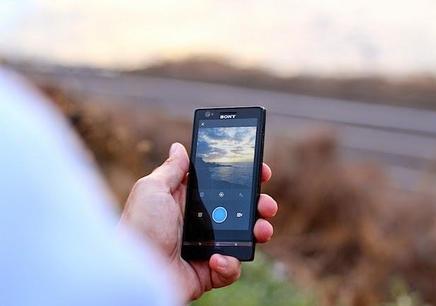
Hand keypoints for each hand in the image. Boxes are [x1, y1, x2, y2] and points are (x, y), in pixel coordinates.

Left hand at [120, 143, 276, 300]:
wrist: (135, 271)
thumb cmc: (139, 227)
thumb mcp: (152, 189)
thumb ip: (171, 170)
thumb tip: (179, 148)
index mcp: (189, 202)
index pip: (223, 186)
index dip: (243, 178)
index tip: (260, 172)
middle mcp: (201, 223)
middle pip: (240, 211)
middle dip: (260, 205)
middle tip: (266, 205)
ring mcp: (207, 247)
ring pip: (244, 238)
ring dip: (259, 232)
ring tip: (262, 230)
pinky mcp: (209, 271)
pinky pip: (231, 267)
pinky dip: (230, 264)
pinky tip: (216, 259)